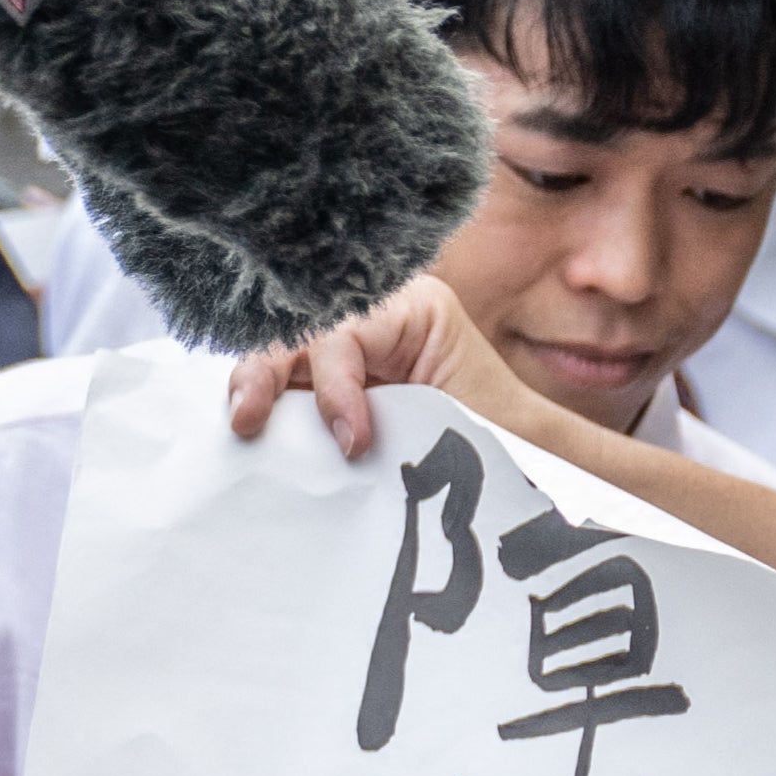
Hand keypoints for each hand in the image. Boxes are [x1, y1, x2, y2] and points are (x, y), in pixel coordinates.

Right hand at [228, 276, 544, 471]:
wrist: (533, 468)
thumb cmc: (510, 439)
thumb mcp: (475, 415)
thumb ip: (424, 408)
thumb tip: (376, 426)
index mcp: (410, 307)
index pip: (345, 329)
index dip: (337, 383)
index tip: (353, 442)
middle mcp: (369, 316)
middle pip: (296, 330)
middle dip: (266, 371)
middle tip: (249, 424)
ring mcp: (344, 348)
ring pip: (280, 355)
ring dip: (255, 387)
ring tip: (242, 430)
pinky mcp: (331, 384)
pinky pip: (287, 387)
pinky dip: (265, 408)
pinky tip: (248, 435)